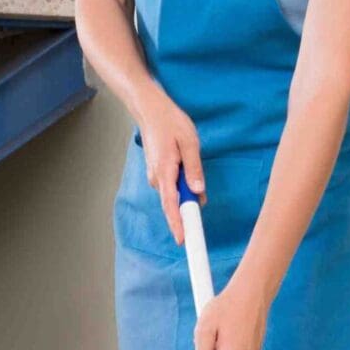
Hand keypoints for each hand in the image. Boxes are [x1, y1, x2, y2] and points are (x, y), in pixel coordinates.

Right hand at [133, 97, 203, 242]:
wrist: (150, 110)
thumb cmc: (170, 122)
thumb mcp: (189, 142)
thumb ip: (194, 168)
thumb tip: (198, 191)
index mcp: (165, 171)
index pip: (171, 205)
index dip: (177, 224)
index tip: (183, 240)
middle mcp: (157, 178)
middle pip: (173, 204)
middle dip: (188, 209)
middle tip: (200, 207)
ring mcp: (155, 176)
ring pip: (174, 194)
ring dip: (186, 191)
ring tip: (191, 169)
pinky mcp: (157, 173)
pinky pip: (172, 186)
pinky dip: (181, 185)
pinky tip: (186, 169)